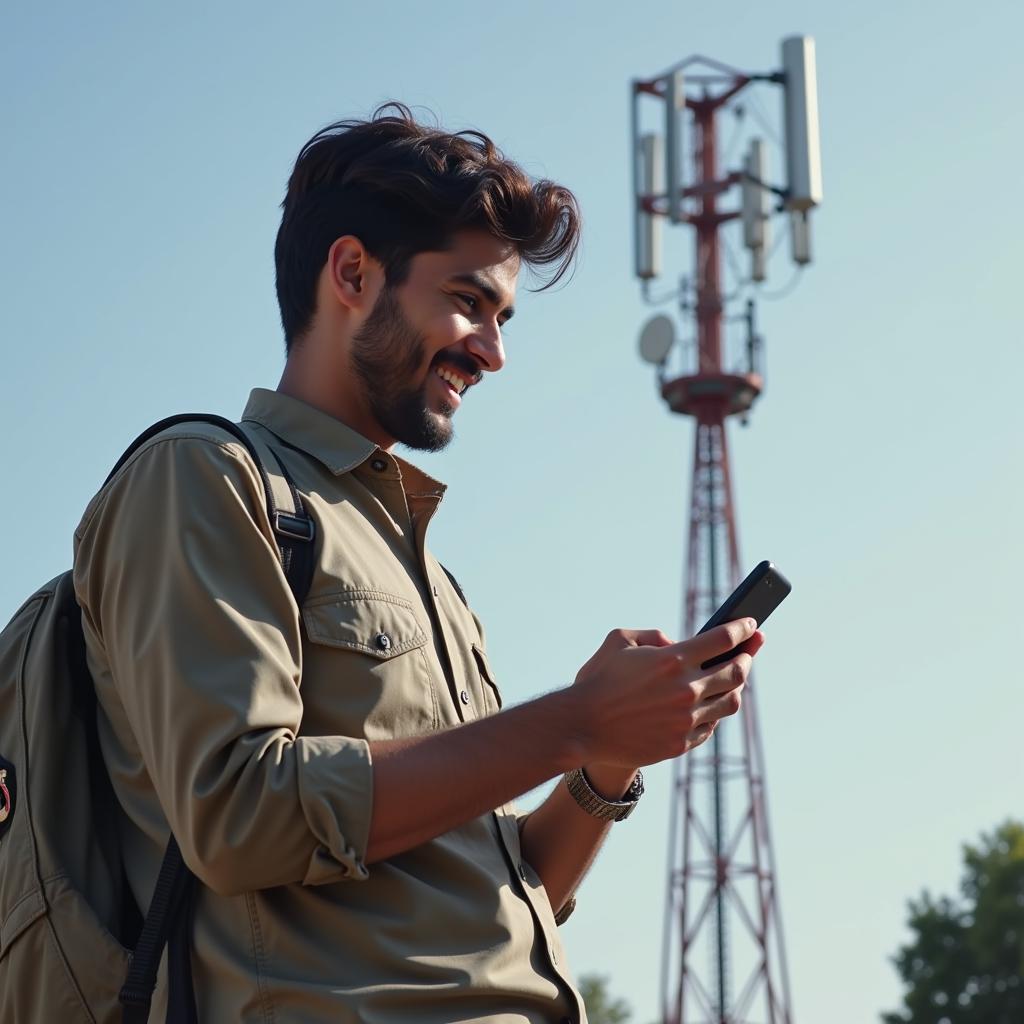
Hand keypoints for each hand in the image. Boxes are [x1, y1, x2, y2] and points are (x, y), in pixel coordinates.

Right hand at [567, 620, 763, 775]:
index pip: (724, 639)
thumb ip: (653, 635)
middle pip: (737, 671)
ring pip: (731, 702)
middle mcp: (686, 689)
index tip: (751, 625)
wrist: (583, 726)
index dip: (742, 629)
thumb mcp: (619, 640)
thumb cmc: (599, 680)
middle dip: (747, 657)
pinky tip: (712, 703)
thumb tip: (677, 643)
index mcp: (672, 659)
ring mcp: (686, 720)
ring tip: (734, 678)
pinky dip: (715, 712)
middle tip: (749, 650)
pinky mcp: (681, 743)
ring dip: (737, 687)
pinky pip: (711, 725)